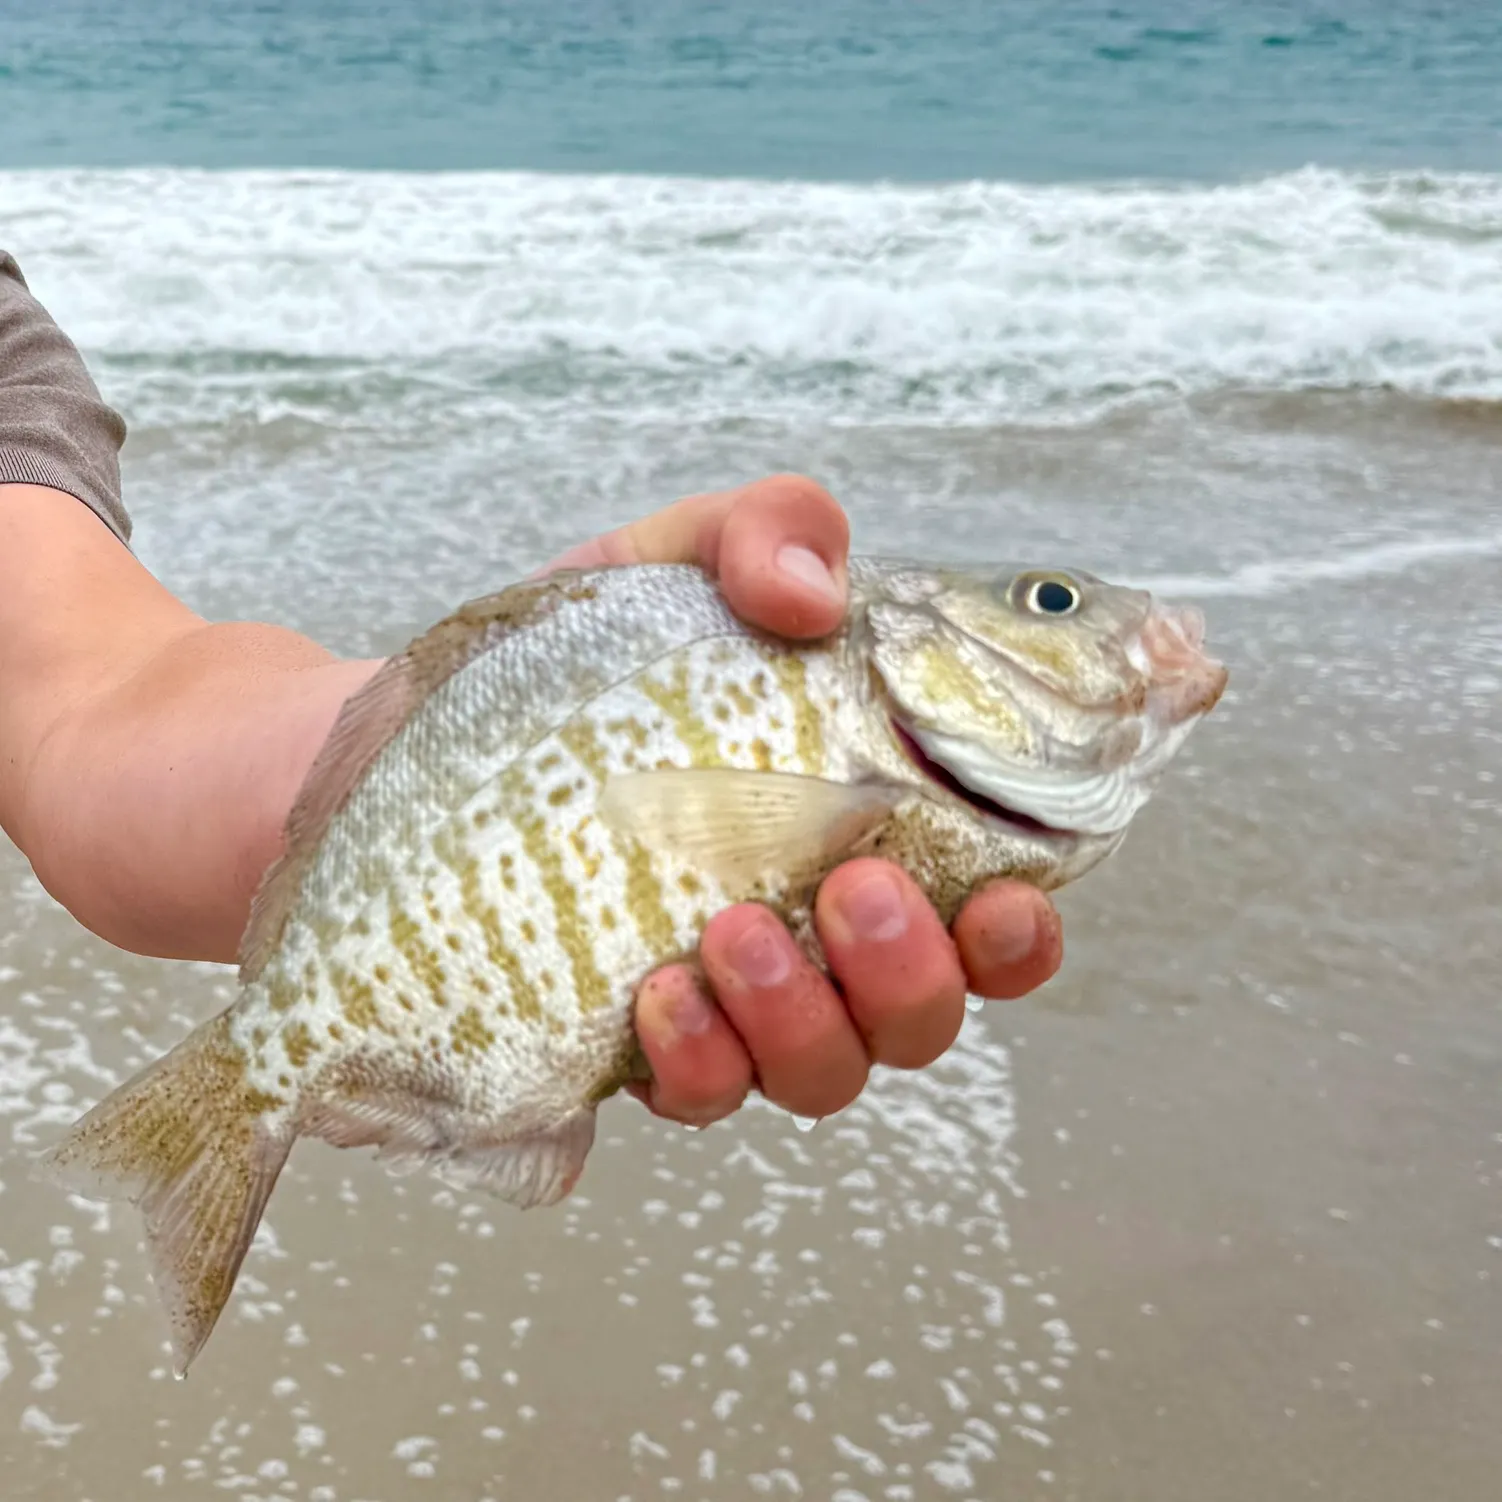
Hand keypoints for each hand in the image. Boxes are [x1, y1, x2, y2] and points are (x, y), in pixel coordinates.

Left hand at [538, 475, 1063, 1125]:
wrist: (405, 742)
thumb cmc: (577, 663)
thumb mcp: (672, 563)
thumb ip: (766, 533)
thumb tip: (812, 595)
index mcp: (858, 834)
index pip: (984, 916)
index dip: (1019, 935)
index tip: (1002, 900)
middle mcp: (815, 939)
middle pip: (920, 1017)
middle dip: (910, 974)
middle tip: (854, 886)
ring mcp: (731, 1005)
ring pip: (824, 1073)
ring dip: (804, 1020)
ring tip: (734, 932)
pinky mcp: (635, 1050)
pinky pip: (700, 1096)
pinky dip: (698, 1062)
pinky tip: (658, 996)